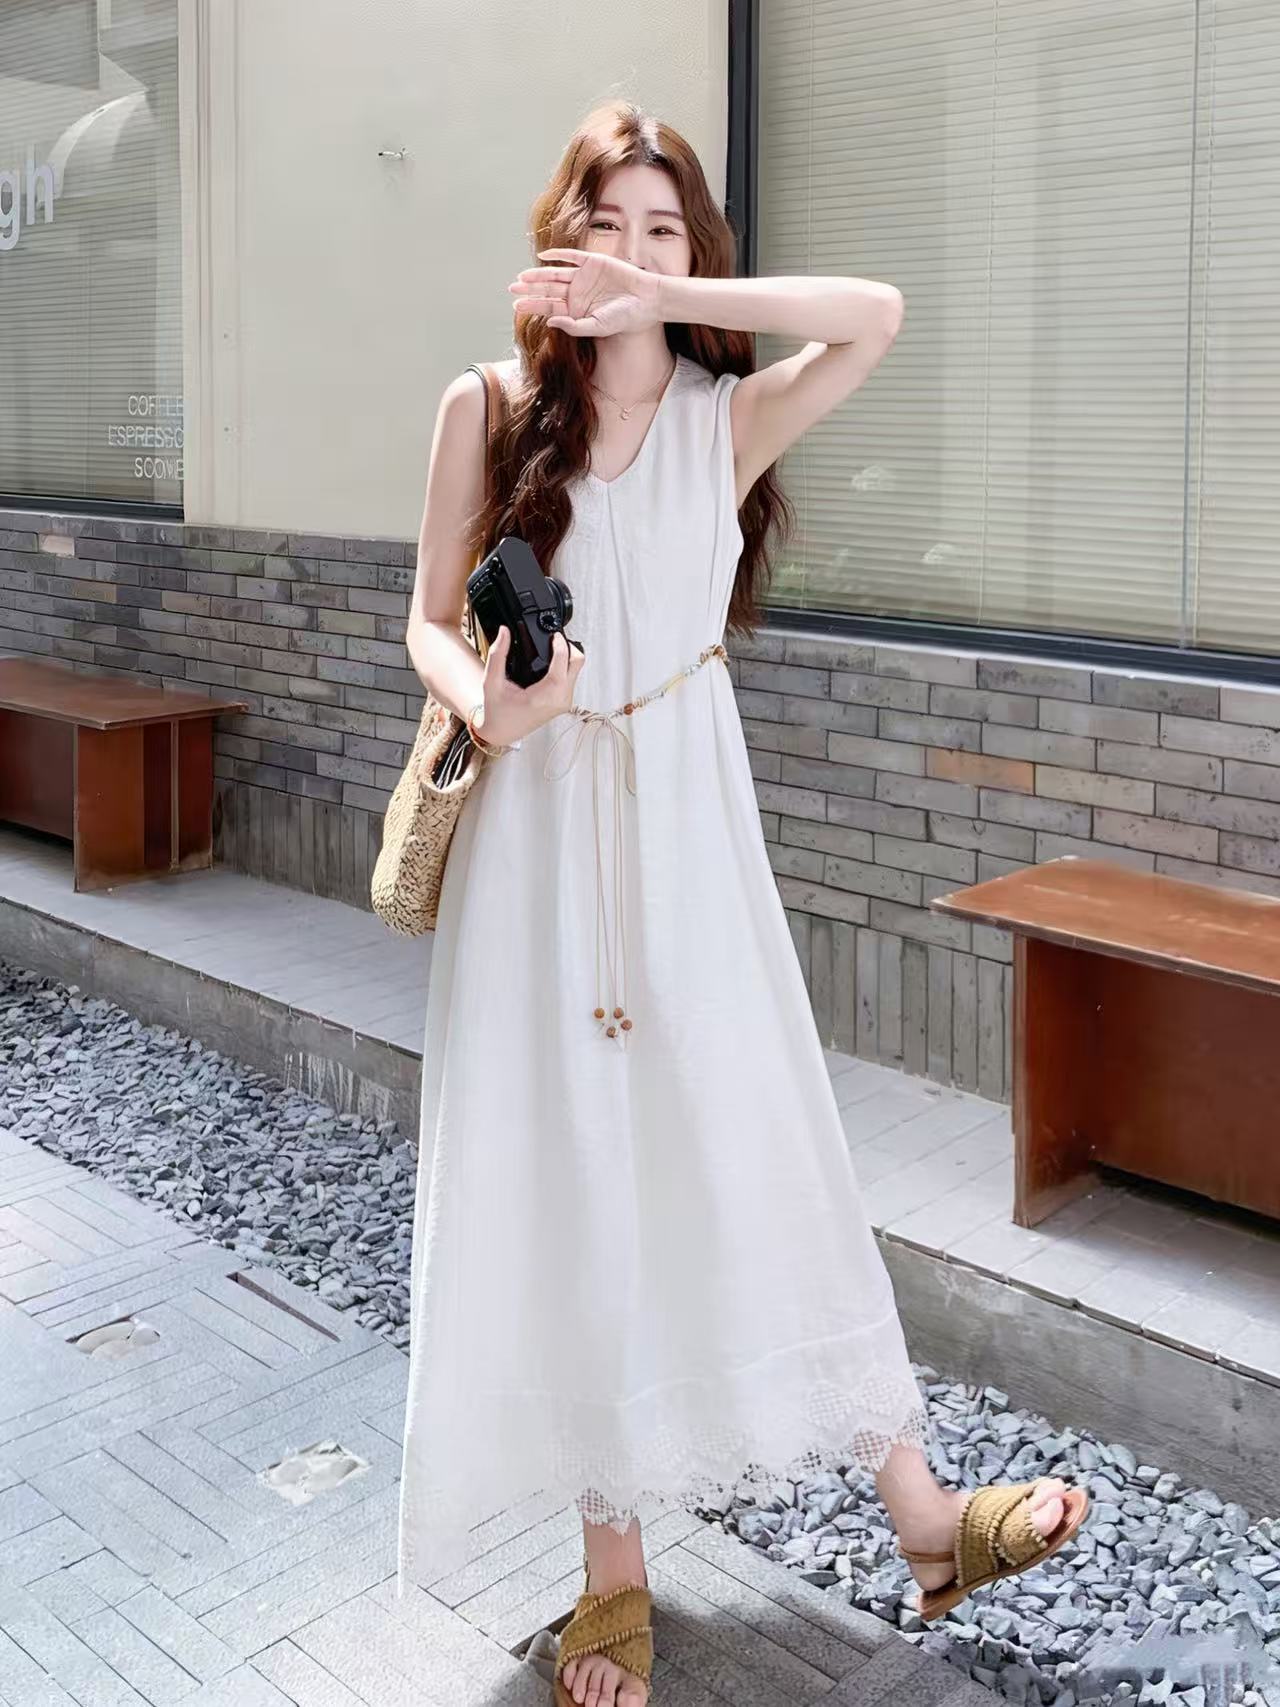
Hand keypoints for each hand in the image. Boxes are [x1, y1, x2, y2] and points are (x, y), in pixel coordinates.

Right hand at [473, 627, 585, 747]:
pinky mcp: (564, 703)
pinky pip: (571, 679)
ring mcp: (564, 703)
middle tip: (553, 640)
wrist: (501, 733)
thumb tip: (504, 632)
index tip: (553, 634)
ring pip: (576, 670)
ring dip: (566, 658)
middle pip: (577, 662)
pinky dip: (563, 668)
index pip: (563, 661)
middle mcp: (560, 700)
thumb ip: (498, 654)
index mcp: (545, 696)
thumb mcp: (492, 681)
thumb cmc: (498, 712)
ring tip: (550, 651)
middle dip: (567, 647)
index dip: (560, 642)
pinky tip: (550, 665)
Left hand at [507, 248, 663, 337]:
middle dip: (529, 290)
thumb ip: (574, 327)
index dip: (532, 306)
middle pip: (548, 290)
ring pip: (555, 274)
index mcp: (576, 309)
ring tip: (521, 277)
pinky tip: (542, 257)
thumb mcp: (597, 327)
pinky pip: (571, 257)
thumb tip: (550, 322)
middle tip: (512, 290)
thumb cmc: (624, 318)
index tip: (516, 307)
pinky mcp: (592, 262)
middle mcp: (577, 292)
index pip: (549, 307)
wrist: (646, 300)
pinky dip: (557, 255)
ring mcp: (583, 276)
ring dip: (538, 275)